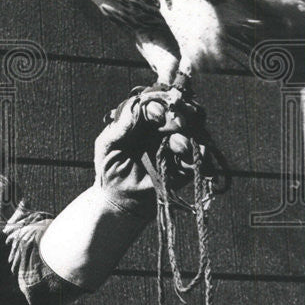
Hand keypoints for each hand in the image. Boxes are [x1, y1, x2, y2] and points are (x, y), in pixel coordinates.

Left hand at [93, 90, 197, 211]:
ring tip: (180, 146)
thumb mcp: (106, 146)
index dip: (158, 106)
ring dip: (188, 137)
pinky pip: (197, 157)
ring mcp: (174, 146)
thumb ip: (118, 128)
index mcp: (142, 121)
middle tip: (179, 125)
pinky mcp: (184, 165)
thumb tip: (134, 108)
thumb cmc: (109, 169)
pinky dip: (197, 155)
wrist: (120, 199)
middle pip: (178, 114)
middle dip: (179, 117)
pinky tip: (193, 156)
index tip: (158, 114)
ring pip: (191, 133)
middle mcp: (160, 129)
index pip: (154, 105)